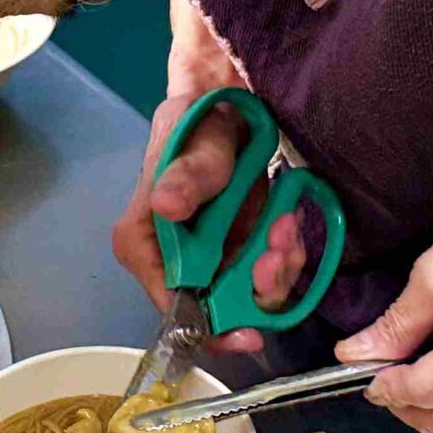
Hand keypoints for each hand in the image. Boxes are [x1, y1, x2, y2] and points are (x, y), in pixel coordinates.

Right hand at [109, 0, 303, 352]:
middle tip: (280, 250)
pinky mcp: (241, 249)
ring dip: (277, 266)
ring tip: (286, 225)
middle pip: (217, 308)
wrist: (231, 102)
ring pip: (248, 293)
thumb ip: (184, 174)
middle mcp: (175, 260)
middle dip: (256, 288)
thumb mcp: (191, 140)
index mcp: (144, 242)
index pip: (168, 303)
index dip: (206, 327)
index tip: (245, 330)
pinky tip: (288, 222)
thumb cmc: (198, 121)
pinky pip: (268, 270)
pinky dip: (285, 253)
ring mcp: (212, 258)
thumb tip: (166, 206)